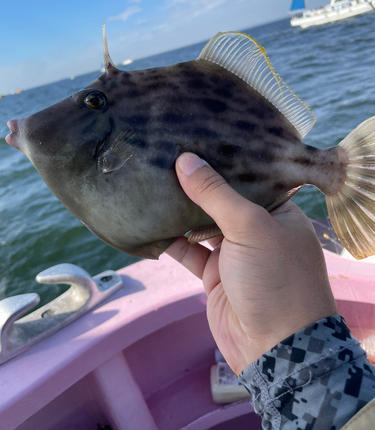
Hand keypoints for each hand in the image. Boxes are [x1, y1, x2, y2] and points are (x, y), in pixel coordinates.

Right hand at [166, 152, 337, 374]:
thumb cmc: (275, 278)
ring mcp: (235, 253)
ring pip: (202, 225)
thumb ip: (216, 194)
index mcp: (277, 212)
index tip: (197, 139)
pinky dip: (171, 241)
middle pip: (222, 200)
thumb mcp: (250, 227)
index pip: (249, 178)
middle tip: (167, 156)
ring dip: (180, 211)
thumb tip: (186, 160)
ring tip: (153, 182)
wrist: (275, 348)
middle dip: (197, 183)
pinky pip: (189, 252)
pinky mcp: (215, 275)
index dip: (224, 160)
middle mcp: (257, 229)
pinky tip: (150, 223)